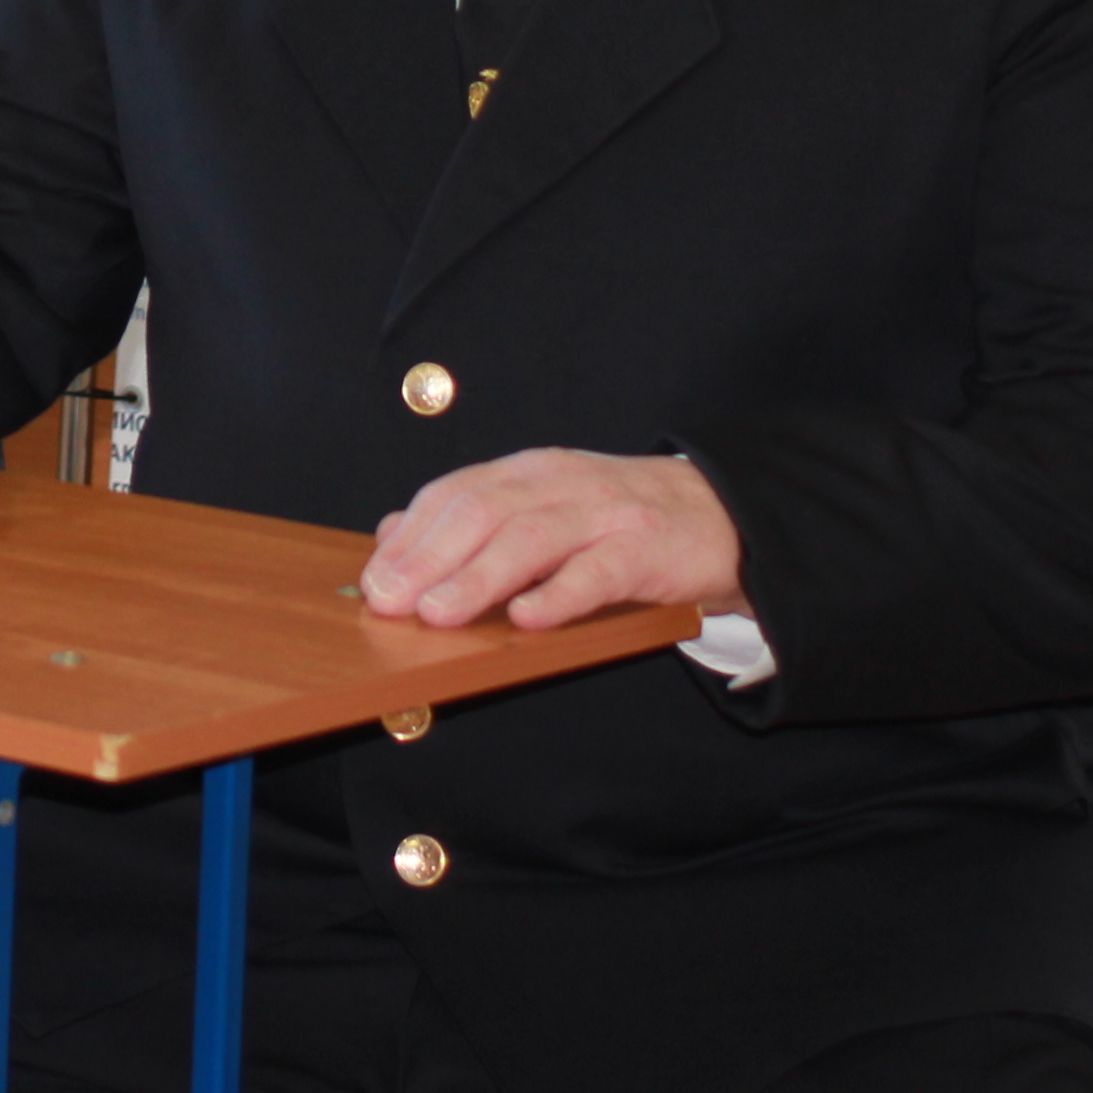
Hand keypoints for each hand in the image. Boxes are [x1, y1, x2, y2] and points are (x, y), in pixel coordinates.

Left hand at [359, 448, 743, 633]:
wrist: (718, 513)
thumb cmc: (615, 520)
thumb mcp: (539, 506)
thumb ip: (470, 520)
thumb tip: (391, 535)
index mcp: (526, 473)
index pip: (453, 495)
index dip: (411, 538)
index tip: (374, 581)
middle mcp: (558, 483)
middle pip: (481, 512)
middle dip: (428, 558)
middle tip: (390, 602)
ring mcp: (603, 514)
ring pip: (530, 538)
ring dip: (477, 577)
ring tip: (438, 613)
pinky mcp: (645, 550)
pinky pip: (596, 572)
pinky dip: (558, 595)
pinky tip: (527, 619)